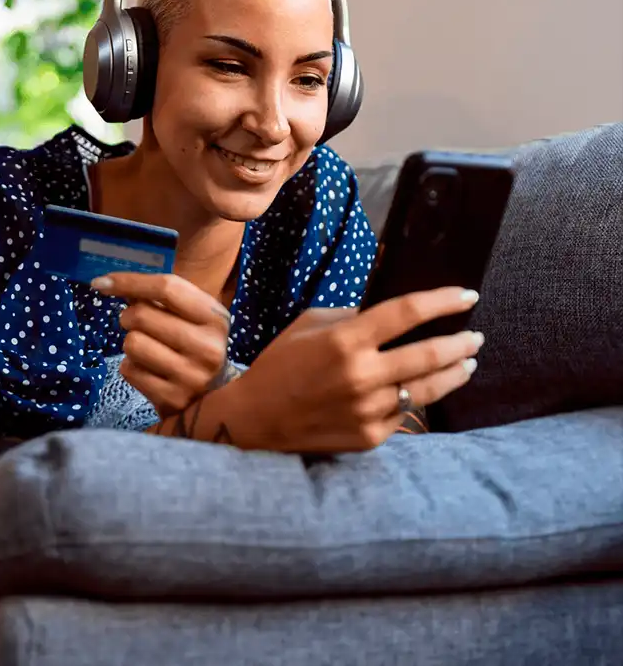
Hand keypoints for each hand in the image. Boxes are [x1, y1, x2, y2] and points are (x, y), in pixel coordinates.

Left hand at [91, 272, 231, 418]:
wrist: (214, 396)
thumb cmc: (196, 344)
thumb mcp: (192, 316)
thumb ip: (160, 297)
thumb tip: (110, 283)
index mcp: (214, 318)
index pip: (167, 288)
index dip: (129, 281)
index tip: (101, 282)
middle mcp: (207, 347)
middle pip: (141, 315)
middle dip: (128, 316)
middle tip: (137, 324)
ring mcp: (190, 376)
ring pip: (131, 343)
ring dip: (130, 343)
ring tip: (146, 348)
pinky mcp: (171, 399)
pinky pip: (129, 370)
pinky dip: (131, 366)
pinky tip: (148, 369)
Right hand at [222, 287, 483, 452]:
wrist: (256, 418)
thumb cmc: (280, 363)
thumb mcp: (308, 324)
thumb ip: (351, 316)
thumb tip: (390, 312)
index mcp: (345, 340)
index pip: (407, 312)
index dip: (442, 301)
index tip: (467, 295)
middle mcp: (362, 374)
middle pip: (430, 353)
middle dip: (461, 342)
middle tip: (476, 336)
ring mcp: (369, 409)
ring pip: (428, 388)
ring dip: (455, 373)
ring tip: (468, 362)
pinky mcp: (370, 437)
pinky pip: (406, 413)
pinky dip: (418, 398)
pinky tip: (426, 389)